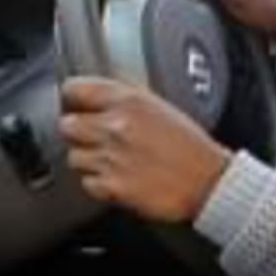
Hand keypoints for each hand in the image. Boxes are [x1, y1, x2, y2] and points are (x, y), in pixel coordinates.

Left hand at [59, 77, 231, 222]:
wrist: (209, 182)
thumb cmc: (192, 147)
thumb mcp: (161, 107)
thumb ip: (127, 101)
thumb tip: (100, 99)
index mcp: (128, 101)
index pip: (75, 89)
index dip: (74, 98)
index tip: (76, 104)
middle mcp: (115, 126)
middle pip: (67, 125)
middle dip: (78, 131)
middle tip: (92, 137)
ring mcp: (111, 158)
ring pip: (73, 157)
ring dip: (88, 159)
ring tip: (108, 161)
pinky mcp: (112, 186)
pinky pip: (87, 183)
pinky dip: (98, 183)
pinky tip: (116, 178)